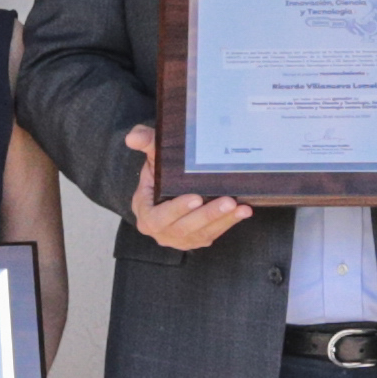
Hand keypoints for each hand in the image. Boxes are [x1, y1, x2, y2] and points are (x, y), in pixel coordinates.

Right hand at [119, 126, 253, 252]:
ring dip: (223, 220)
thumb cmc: (160, 173)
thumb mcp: (152, 156)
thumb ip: (146, 144)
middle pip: (184, 228)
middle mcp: (162, 232)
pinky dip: (229, 222)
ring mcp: (181, 239)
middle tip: (227, 201)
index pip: (159, 217)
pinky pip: (214, 233)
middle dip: (207, 215)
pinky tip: (243, 211)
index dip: (177, 209)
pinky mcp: (198, 239)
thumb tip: (133, 137)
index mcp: (146, 216)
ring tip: (240, 207)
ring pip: (202, 232)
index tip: (196, 198)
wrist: (169, 188)